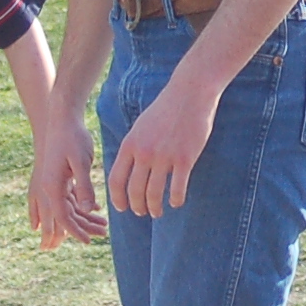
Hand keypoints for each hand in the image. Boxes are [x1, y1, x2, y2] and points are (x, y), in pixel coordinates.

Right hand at [29, 113, 108, 246]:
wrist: (62, 118)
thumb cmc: (72, 137)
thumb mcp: (81, 161)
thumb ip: (84, 186)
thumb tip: (87, 210)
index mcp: (51, 186)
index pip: (62, 217)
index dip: (76, 232)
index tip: (90, 241)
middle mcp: (47, 187)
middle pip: (61, 217)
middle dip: (80, 229)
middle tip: (99, 236)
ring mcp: (50, 183)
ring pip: (65, 209)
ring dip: (82, 219)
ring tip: (103, 226)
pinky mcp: (57, 178)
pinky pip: (67, 199)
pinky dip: (80, 207)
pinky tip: (96, 211)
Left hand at [109, 75, 220, 218]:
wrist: (190, 93)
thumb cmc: (165, 109)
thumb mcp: (141, 126)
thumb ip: (133, 147)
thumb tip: (128, 169)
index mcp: (130, 144)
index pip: (116, 180)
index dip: (117, 199)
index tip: (122, 207)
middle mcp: (144, 152)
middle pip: (134, 191)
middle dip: (137, 207)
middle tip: (142, 212)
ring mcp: (164, 156)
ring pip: (154, 194)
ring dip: (155, 208)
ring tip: (157, 212)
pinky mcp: (185, 159)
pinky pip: (177, 189)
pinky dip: (175, 200)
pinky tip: (176, 202)